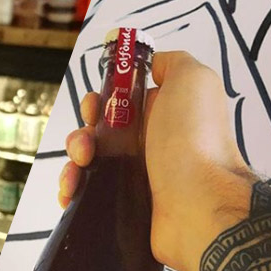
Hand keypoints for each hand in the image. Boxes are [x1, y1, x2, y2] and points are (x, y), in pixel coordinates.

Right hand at [58, 51, 256, 270]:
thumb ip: (171, 63)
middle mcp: (148, 146)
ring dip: (73, 162)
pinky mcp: (124, 207)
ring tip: (78, 172)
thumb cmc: (194, 139)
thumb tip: (149, 64)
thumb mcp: (193, 79)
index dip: (99, 102)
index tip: (95, 110)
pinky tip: (70, 193)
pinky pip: (87, 195)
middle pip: (98, 135)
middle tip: (86, 146)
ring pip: (88, 165)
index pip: (118, 105)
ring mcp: (136, 179)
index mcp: (160, 116)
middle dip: (81, 135)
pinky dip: (72, 191)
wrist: (200, 203)